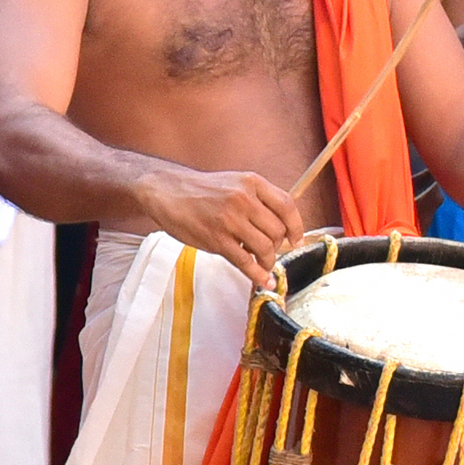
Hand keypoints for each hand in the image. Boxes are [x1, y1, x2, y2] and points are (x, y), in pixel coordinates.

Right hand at [146, 163, 302, 289]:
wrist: (167, 191)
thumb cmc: (202, 191)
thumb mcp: (234, 183)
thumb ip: (258, 200)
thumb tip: (282, 226)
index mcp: (251, 182)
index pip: (287, 205)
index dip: (296, 226)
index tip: (296, 240)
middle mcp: (243, 199)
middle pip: (277, 230)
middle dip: (278, 246)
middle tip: (269, 250)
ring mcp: (229, 220)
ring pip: (264, 248)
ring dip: (267, 261)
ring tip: (262, 263)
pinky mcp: (216, 239)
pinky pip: (245, 263)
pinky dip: (258, 275)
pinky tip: (263, 281)